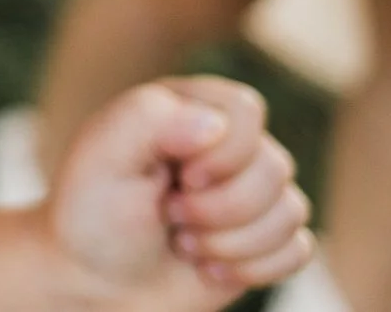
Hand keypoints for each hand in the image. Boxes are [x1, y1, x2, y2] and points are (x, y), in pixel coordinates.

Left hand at [51, 77, 313, 309]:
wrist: (94, 284)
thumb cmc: (91, 214)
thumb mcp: (101, 155)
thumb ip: (148, 118)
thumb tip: (215, 125)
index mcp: (188, 107)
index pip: (246, 110)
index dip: (223, 153)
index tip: (179, 179)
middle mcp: (225, 144)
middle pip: (274, 166)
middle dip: (220, 208)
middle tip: (170, 216)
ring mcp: (248, 191)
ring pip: (291, 210)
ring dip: (231, 242)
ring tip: (183, 243)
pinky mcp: (264, 238)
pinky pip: (299, 249)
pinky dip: (254, 268)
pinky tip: (209, 268)